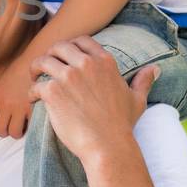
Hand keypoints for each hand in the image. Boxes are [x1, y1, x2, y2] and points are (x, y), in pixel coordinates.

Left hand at [0, 56, 34, 137]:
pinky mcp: (33, 110)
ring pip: (13, 132)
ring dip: (16, 133)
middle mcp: (5, 103)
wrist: (38, 59)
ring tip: (21, 128)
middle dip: (4, 132)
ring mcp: (18, 107)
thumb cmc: (21, 70)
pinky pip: (28, 128)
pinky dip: (29, 128)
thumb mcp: (3, 83)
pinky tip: (31, 123)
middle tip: (10, 129)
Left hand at [27, 38, 158, 162]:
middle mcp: (85, 64)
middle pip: (60, 47)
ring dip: (36, 69)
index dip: (70, 45)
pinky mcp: (53, 92)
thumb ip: (143, 81)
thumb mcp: (137, 99)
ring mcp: (68, 77)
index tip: (64, 55)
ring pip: (43, 61)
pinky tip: (34, 99)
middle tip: (45, 65)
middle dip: (50, 54)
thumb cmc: (122, 125)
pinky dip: (32, 92)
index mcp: (104, 62)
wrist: (107, 146)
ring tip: (35, 79)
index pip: (82, 40)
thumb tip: (154, 69)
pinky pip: (36, 85)